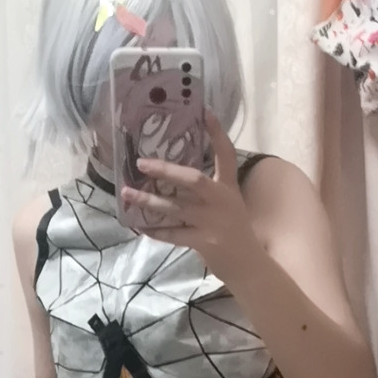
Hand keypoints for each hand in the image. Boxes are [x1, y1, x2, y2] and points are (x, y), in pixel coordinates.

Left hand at [121, 111, 261, 279]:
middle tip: (141, 162)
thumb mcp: (230, 203)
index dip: (217, 133)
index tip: (205, 111)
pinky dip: (156, 231)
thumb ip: (210, 189)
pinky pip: (174, 234)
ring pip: (175, 207)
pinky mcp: (205, 241)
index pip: (225, 155)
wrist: (249, 265)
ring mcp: (213, 222)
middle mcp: (221, 200)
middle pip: (192, 179)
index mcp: (229, 187)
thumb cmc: (235, 232)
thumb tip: (176, 175)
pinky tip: (139, 226)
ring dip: (149, 200)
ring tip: (127, 193)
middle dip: (165, 170)